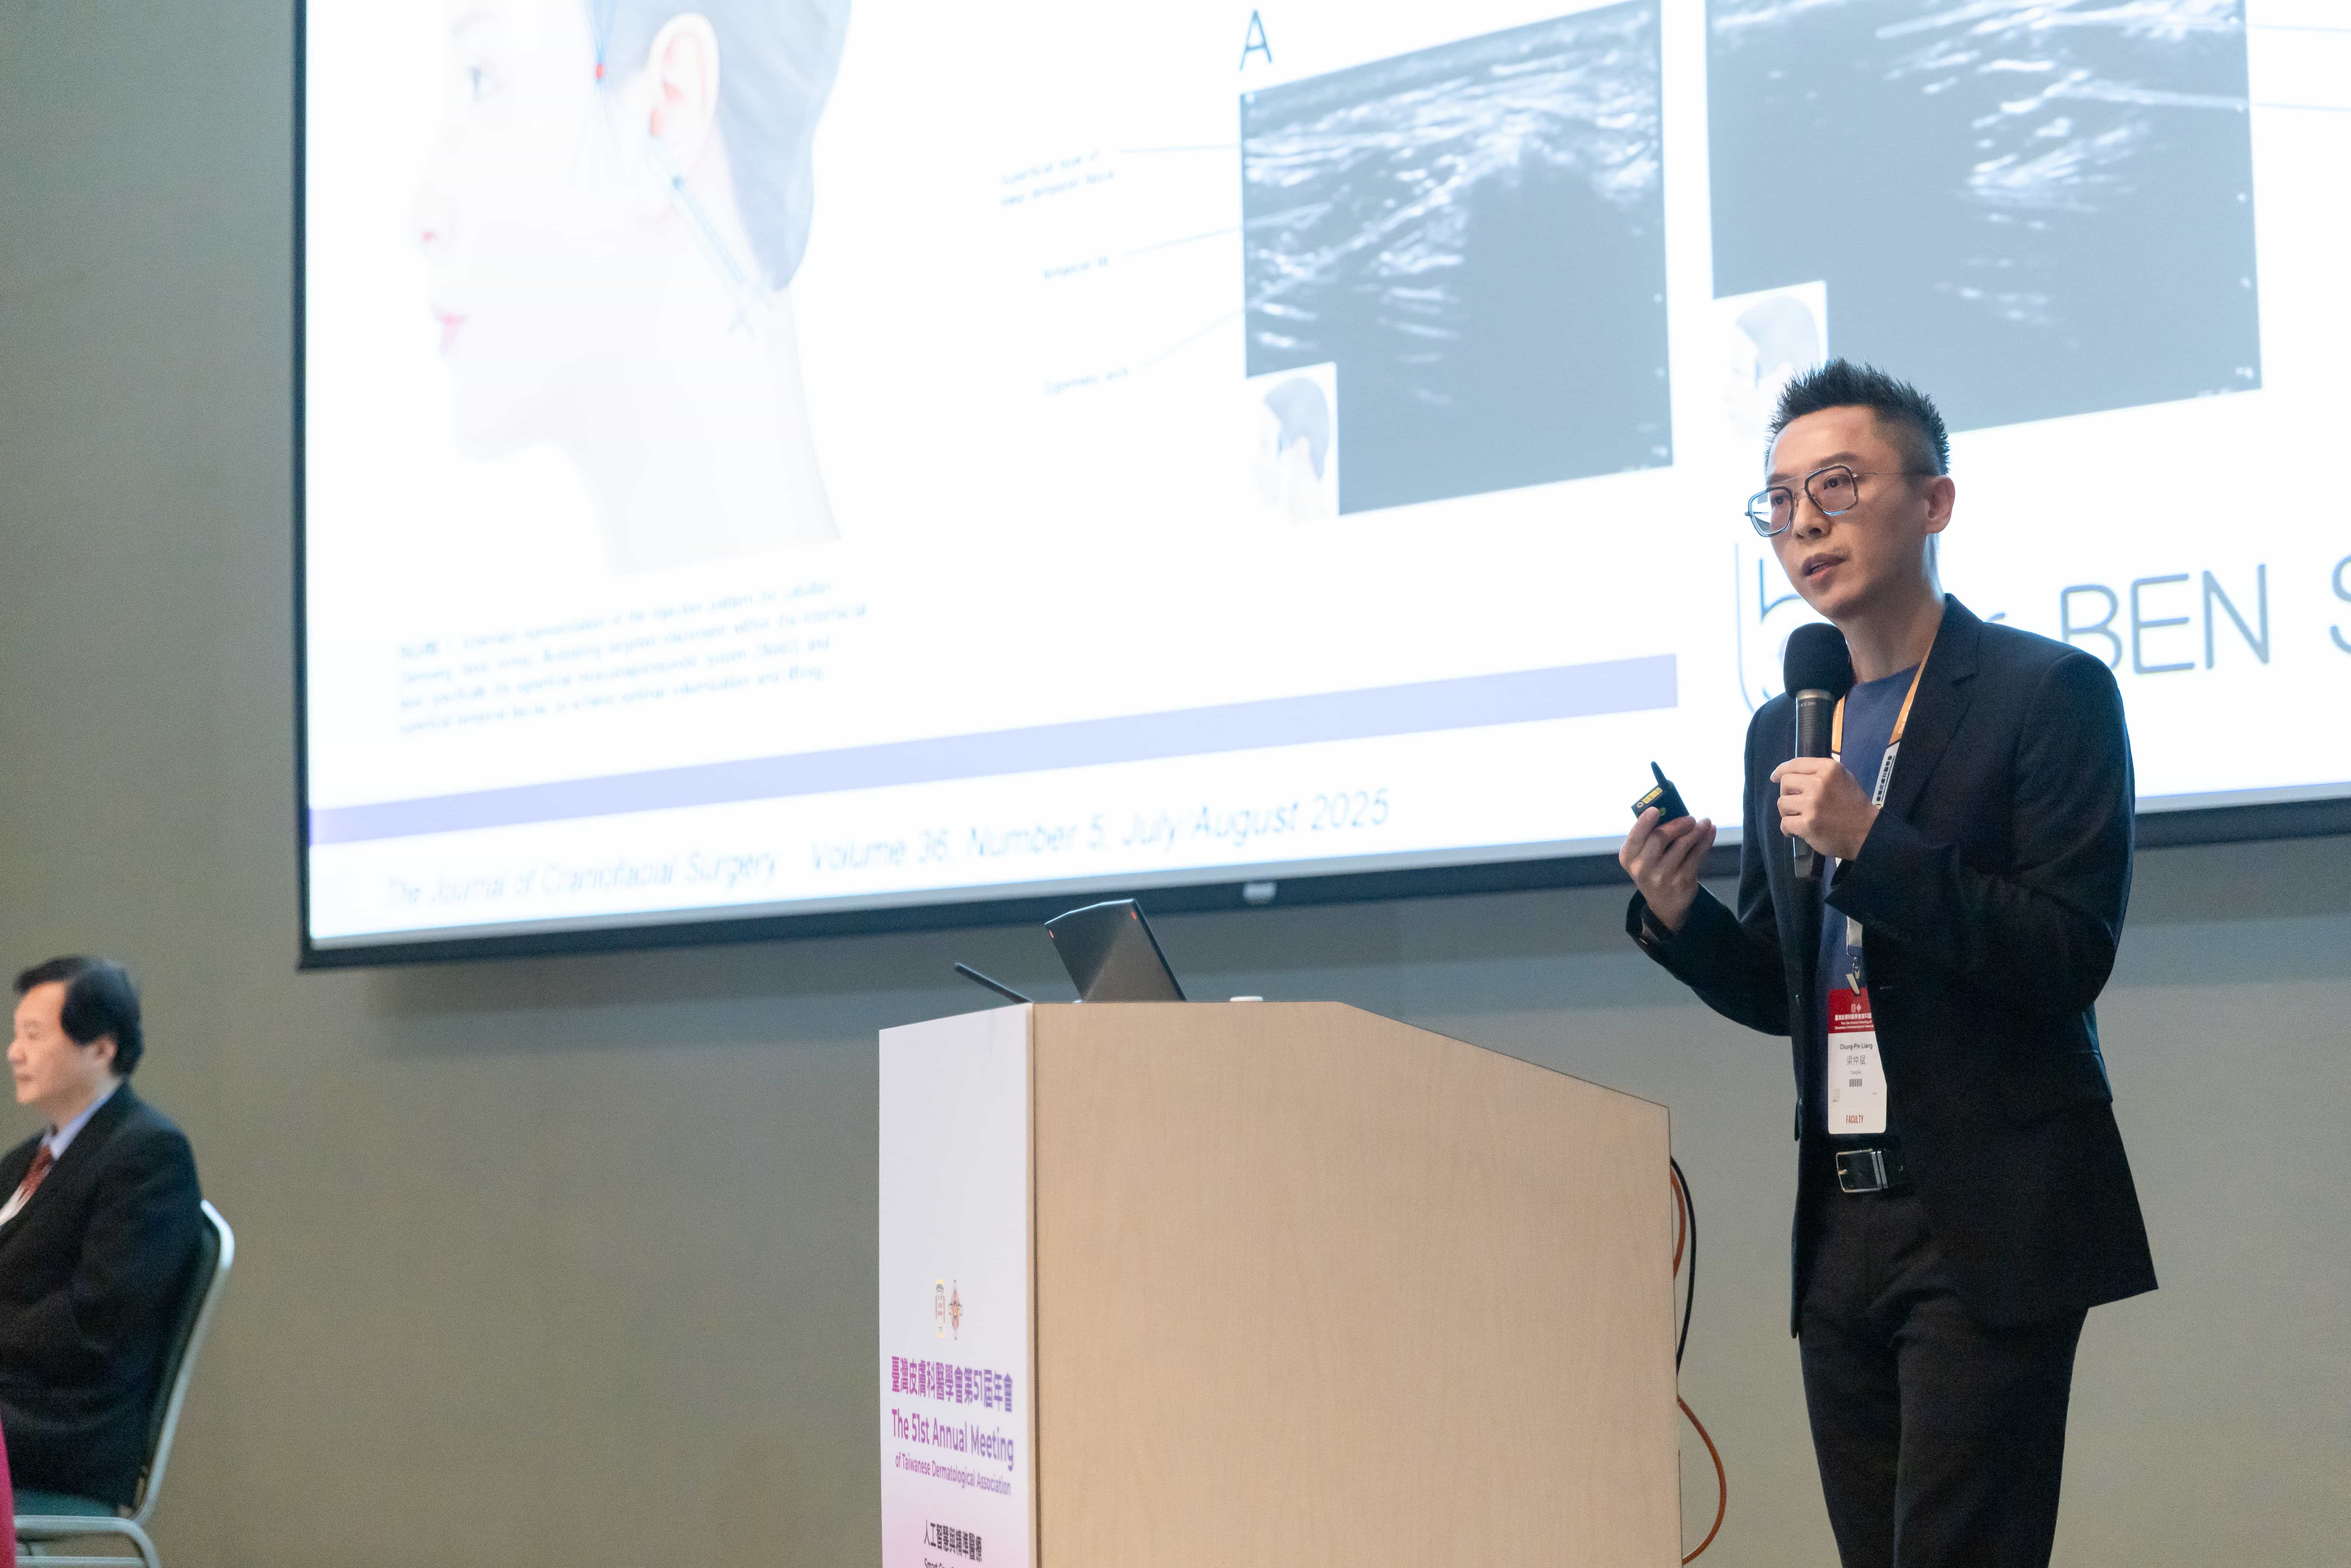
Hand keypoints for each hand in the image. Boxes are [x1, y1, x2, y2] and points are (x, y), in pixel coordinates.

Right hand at [1620, 808, 1716, 932]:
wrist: (1664, 905)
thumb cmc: (1653, 871)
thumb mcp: (1643, 857)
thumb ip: (1651, 837)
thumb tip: (1674, 812)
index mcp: (1629, 858)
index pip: (1635, 837)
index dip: (1644, 822)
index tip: (1655, 809)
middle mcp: (1642, 868)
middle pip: (1660, 838)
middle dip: (1678, 823)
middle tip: (1690, 817)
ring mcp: (1663, 876)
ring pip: (1683, 845)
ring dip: (1697, 830)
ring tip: (1704, 823)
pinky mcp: (1682, 881)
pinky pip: (1697, 855)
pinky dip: (1706, 840)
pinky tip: (1710, 832)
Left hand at [1768, 757, 1877, 862]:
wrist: (1867, 832)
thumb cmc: (1853, 805)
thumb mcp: (1843, 778)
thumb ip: (1819, 773)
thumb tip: (1789, 772)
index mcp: (1828, 769)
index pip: (1795, 764)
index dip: (1781, 771)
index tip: (1775, 777)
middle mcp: (1819, 783)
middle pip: (1785, 783)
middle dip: (1788, 794)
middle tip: (1798, 804)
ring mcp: (1812, 804)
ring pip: (1782, 803)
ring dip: (1788, 813)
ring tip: (1802, 818)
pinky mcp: (1808, 823)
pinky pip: (1785, 823)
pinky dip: (1788, 829)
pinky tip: (1798, 831)